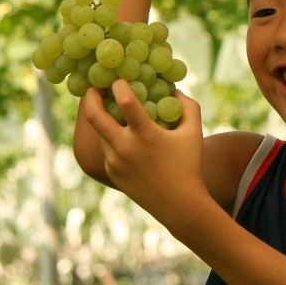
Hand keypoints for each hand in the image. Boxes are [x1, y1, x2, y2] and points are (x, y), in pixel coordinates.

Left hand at [82, 81, 209, 231]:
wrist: (179, 205)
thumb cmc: (189, 164)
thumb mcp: (194, 131)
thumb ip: (188, 105)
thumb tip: (173, 89)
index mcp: (145, 134)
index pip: (124, 100)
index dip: (119, 84)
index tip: (120, 79)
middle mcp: (125, 147)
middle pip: (94, 116)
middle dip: (91, 97)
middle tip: (95, 87)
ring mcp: (115, 162)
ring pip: (98, 132)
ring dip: (100, 116)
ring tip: (108, 106)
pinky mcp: (112, 172)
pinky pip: (105, 147)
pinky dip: (109, 135)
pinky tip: (120, 131)